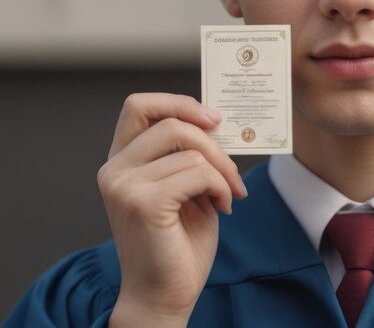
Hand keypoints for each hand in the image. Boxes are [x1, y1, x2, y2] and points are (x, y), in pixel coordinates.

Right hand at [97, 93, 246, 326]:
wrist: (164, 296)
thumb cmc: (177, 241)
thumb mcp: (183, 184)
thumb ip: (187, 152)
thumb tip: (215, 120)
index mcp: (122, 160)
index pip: (138, 105)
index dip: (177, 102)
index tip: (212, 118)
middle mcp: (115, 169)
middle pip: (172, 123)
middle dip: (214, 142)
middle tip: (232, 170)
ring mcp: (124, 185)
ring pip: (191, 150)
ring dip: (223, 170)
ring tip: (228, 194)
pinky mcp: (143, 203)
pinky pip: (198, 173)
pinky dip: (221, 186)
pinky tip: (223, 206)